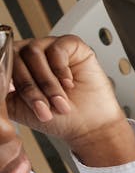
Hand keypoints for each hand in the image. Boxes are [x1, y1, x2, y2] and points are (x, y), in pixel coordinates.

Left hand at [7, 35, 134, 165]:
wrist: (88, 127)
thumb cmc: (58, 118)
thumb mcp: (17, 108)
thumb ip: (0, 92)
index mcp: (16, 66)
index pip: (2, 62)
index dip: (10, 80)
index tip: (19, 98)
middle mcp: (32, 54)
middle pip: (16, 57)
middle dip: (30, 88)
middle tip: (44, 108)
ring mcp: (51, 48)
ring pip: (34, 52)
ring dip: (47, 82)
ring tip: (60, 102)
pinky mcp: (72, 46)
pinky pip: (57, 48)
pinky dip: (60, 69)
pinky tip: (68, 83)